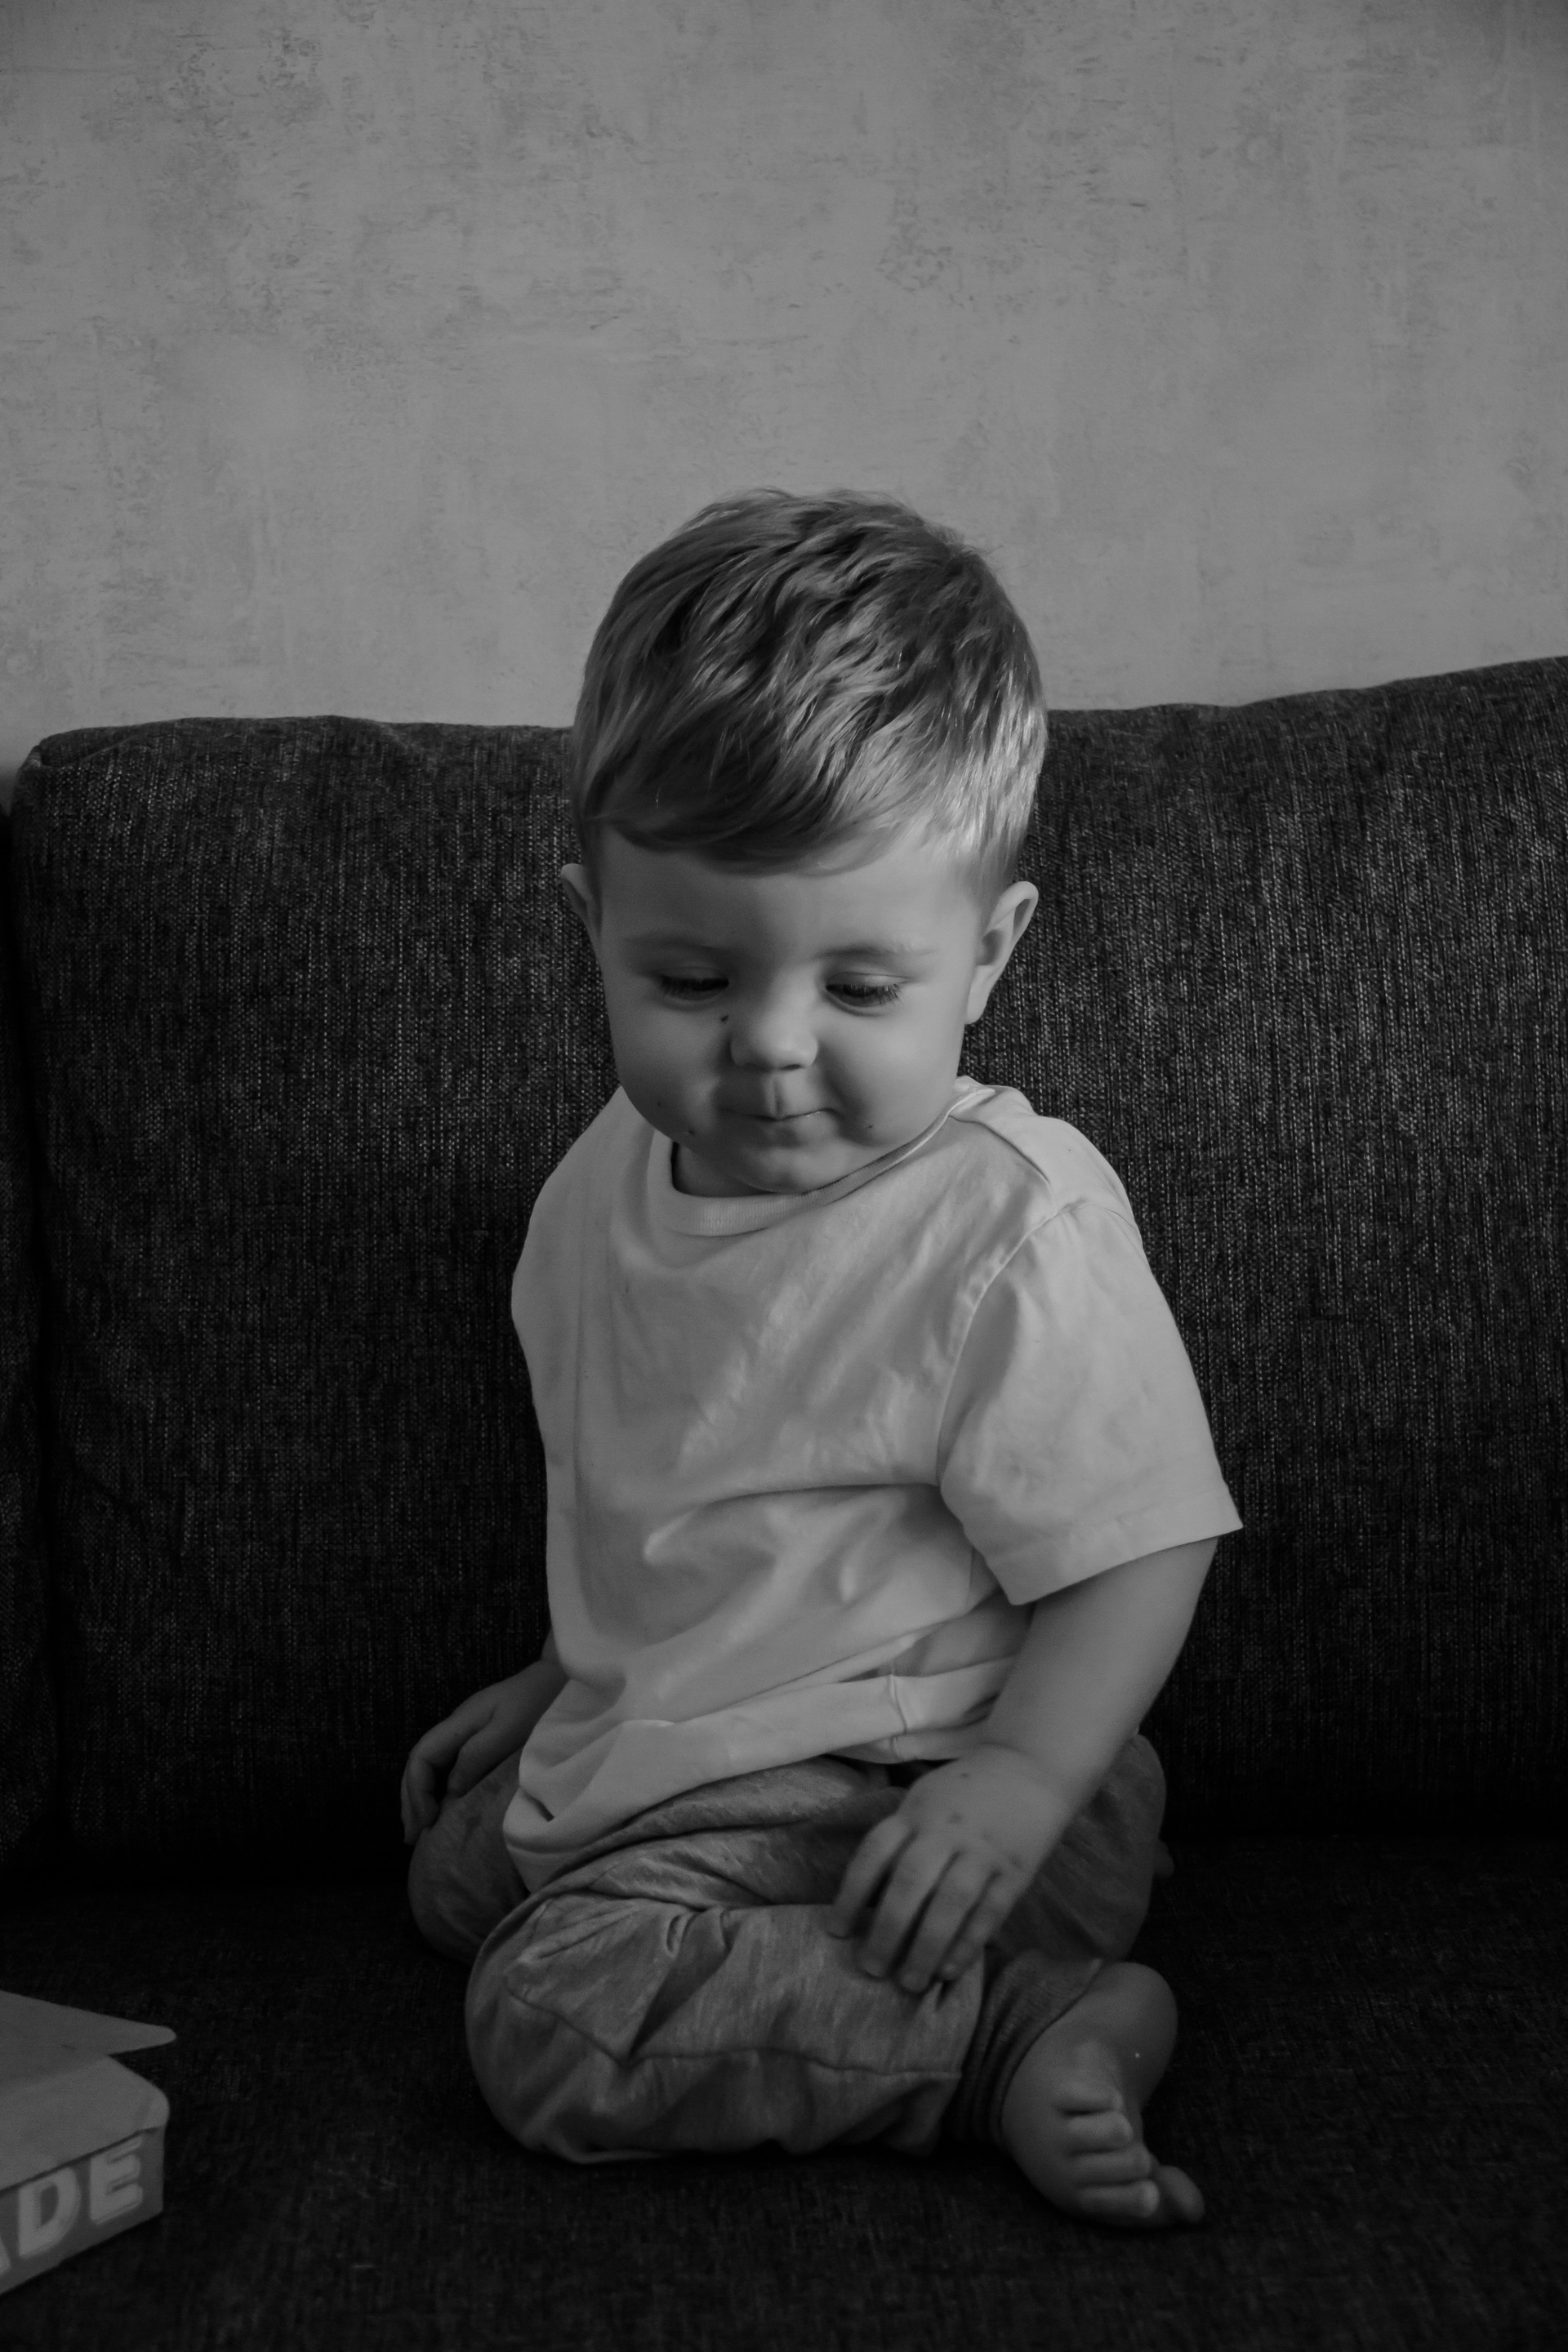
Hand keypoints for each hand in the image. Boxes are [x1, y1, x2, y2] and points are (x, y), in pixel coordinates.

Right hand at [399, 1661, 562, 1845]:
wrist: (560, 1680)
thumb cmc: (538, 1703)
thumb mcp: (508, 1731)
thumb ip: (476, 1757)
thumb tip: (449, 1791)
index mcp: (459, 1723)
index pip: (420, 1757)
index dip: (417, 1791)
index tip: (428, 1821)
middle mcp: (457, 1728)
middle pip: (419, 1764)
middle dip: (412, 1800)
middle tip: (412, 1837)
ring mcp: (468, 1733)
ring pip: (433, 1768)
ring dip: (423, 1798)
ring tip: (422, 1830)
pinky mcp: (483, 1740)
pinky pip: (451, 1768)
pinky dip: (442, 1791)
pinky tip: (446, 1809)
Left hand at [825, 1745, 1065, 1993]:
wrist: (1030, 1766)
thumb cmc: (966, 1792)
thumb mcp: (925, 1800)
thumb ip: (902, 1838)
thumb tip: (871, 1897)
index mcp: (916, 1812)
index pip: (875, 1853)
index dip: (851, 1894)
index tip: (837, 1932)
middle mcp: (945, 1830)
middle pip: (910, 1882)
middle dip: (887, 1929)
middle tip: (871, 1969)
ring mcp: (982, 1850)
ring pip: (950, 1902)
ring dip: (926, 1946)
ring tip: (909, 1982)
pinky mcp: (1015, 1869)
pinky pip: (989, 1912)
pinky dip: (967, 1943)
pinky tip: (948, 1971)